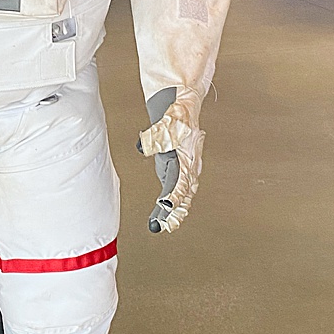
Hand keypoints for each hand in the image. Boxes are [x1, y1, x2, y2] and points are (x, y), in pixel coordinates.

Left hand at [137, 97, 204, 233]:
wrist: (184, 106)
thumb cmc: (177, 114)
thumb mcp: (168, 122)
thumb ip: (157, 135)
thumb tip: (144, 146)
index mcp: (188, 156)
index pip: (181, 180)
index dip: (174, 195)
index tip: (166, 206)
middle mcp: (189, 166)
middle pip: (184, 194)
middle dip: (175, 211)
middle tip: (165, 227)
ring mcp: (186, 169)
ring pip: (183, 196)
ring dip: (174, 212)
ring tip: (162, 227)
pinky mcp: (178, 169)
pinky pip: (178, 192)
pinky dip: (173, 205)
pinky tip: (164, 216)